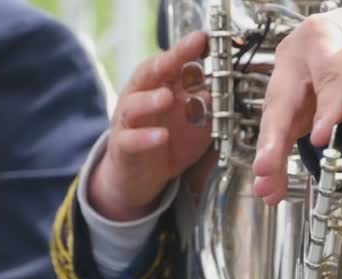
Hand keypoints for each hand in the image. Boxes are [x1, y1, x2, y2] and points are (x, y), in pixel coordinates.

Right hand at [88, 31, 211, 220]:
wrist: (144, 175)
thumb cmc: (170, 141)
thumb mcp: (195, 121)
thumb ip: (206, 105)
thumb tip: (218, 90)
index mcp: (161, 87)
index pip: (172, 64)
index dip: (185, 50)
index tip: (202, 39)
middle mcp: (141, 98)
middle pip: (149, 74)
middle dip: (167, 62)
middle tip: (182, 54)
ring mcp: (130, 122)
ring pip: (134, 105)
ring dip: (151, 100)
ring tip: (167, 98)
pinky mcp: (123, 146)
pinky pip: (131, 140)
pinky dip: (145, 138)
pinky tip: (160, 136)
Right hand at [252, 7, 341, 204]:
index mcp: (321, 37)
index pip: (328, 75)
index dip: (326, 107)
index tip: (322, 138)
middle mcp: (295, 61)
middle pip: (282, 100)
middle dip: (273, 138)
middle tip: (266, 166)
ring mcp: (287, 84)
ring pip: (275, 122)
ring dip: (270, 158)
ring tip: (266, 187)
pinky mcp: (288, 108)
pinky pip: (280, 136)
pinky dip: (275, 163)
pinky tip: (272, 186)